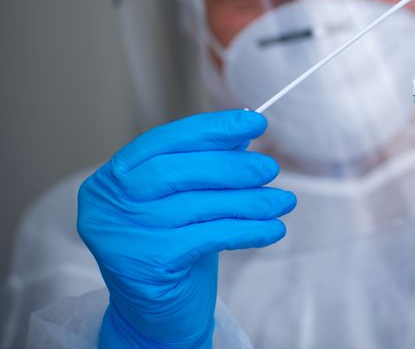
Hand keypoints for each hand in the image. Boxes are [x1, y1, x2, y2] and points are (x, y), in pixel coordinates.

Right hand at [77, 110, 296, 347]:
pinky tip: (273, 229)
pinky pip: (210, 236)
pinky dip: (247, 230)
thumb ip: (207, 161)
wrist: (156, 313)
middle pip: (179, 171)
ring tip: (284, 201)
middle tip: (271, 168)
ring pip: (199, 205)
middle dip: (233, 166)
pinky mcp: (147, 263)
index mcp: (113, 177)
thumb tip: (246, 125)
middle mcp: (108, 203)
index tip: (256, 122)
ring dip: (250, 202)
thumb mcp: (185, 198)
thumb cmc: (172, 244)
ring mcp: (123, 234)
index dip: (213, 128)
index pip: (165, 140)